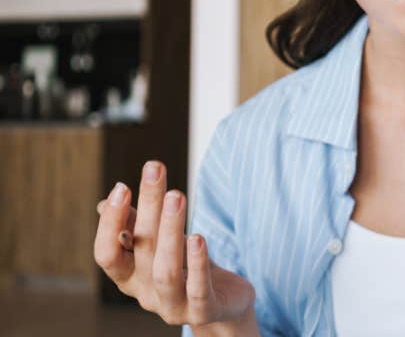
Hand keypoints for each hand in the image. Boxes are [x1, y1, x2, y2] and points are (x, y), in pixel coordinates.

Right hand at [93, 161, 255, 328]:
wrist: (223, 304)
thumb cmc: (186, 269)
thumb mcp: (160, 245)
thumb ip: (136, 226)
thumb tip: (104, 203)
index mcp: (129, 276)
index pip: (107, 253)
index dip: (109, 223)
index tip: (121, 186)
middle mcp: (145, 293)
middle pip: (141, 249)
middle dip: (148, 207)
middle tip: (155, 170)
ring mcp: (172, 306)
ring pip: (164, 271)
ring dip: (170, 230)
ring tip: (176, 196)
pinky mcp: (203, 312)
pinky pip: (197, 289)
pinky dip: (197, 263)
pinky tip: (198, 237)